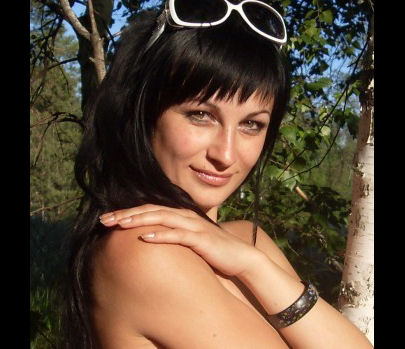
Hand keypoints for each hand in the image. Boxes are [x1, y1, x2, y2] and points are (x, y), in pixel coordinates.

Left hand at [99, 204, 260, 277]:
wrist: (240, 257)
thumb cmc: (211, 250)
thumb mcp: (188, 240)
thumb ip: (172, 235)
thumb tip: (149, 240)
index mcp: (180, 216)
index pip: (150, 209)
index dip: (128, 212)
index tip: (108, 218)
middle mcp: (185, 216)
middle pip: (151, 210)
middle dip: (127, 214)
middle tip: (105, 219)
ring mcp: (193, 226)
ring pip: (162, 218)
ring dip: (140, 220)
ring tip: (120, 224)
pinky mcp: (201, 239)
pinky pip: (178, 235)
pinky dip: (161, 235)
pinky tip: (146, 238)